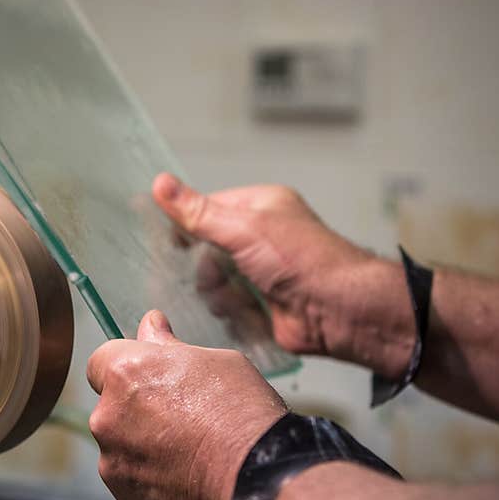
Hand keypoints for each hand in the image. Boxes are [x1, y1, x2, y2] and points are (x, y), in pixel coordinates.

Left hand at [87, 310, 286, 499]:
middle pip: (111, 406)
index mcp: (125, 372)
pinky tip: (187, 478)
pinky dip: (152, 479)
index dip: (125, 367)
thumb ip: (169, 345)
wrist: (256, 478)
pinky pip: (133, 481)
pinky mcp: (125, 498)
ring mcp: (113, 461)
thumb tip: (151, 324)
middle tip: (182, 418)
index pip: (101, 360)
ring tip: (189, 452)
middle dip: (137, 410)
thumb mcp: (215, 361)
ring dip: (143, 446)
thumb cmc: (241, 411)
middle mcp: (107, 416)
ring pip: (121, 446)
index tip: (149, 376)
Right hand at [152, 174, 411, 375]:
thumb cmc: (301, 260)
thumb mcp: (243, 229)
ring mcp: (261, 274)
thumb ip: (198, 212)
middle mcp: (260, 238)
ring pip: (213, 283)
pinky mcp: (261, 306)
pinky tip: (244, 315)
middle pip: (205, 251)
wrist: (338, 312)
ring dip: (219, 295)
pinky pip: (227, 309)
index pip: (207, 208)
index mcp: (260, 208)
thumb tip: (160, 183)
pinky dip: (231, 314)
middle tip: (216, 276)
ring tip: (238, 299)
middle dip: (205, 269)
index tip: (170, 241)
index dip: (186, 224)